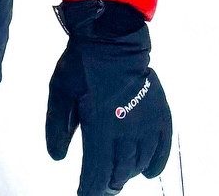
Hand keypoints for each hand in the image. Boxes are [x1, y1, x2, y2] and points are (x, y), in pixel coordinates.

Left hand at [46, 0, 172, 194]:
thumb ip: (58, 127)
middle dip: (107, 184)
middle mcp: (126, 133)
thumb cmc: (81, 64)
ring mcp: (146, 126)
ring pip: (139, 164)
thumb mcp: (59, 93)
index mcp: (100, 129)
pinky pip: (161, 149)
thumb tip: (57, 158)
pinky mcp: (160, 116)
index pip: (97, 174)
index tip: (83, 194)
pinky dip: (155, 164)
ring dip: (127, 173)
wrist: (112, 37)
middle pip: (119, 173)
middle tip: (99, 186)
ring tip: (117, 175)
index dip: (89, 189)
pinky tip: (147, 172)